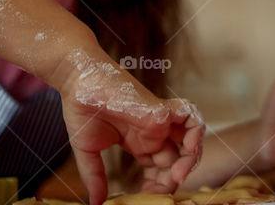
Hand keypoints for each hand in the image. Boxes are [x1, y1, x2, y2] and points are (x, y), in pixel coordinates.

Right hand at [56, 50, 204, 204]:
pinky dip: (196, 133)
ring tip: (178, 175)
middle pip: (176, 160)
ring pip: (189, 141)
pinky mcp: (161, 109)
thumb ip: (95, 177)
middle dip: (172, 179)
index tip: (145, 196)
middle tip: (161, 193)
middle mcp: (152, 132)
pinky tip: (189, 149)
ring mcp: (158, 121)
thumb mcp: (88, 152)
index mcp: (139, 142)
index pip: (160, 168)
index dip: (157, 184)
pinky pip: (190, 118)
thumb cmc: (82, 111)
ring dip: (190, 160)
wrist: (79, 82)